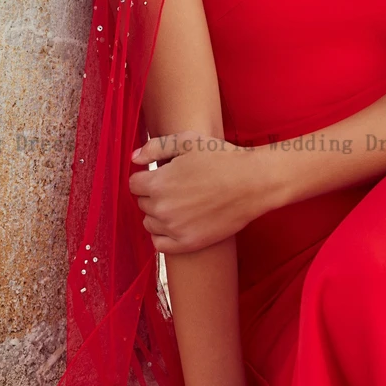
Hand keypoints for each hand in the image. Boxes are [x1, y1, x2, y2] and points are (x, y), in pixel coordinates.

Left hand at [128, 129, 266, 253]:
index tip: (162, 174)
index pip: (134, 184)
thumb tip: (133, 158)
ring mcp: (174, 229)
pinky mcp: (188, 243)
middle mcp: (162, 209)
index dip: (146, 177)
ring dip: (158, 214)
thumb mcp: (188, 141)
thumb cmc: (221, 158)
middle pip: (142, 203)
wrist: (252, 183)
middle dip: (153, 194)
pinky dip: (163, 235)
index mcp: (158, 183)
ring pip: (149, 223)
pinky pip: (160, 244)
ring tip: (180, 203)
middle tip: (176, 186)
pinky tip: (176, 223)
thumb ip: (156, 147)